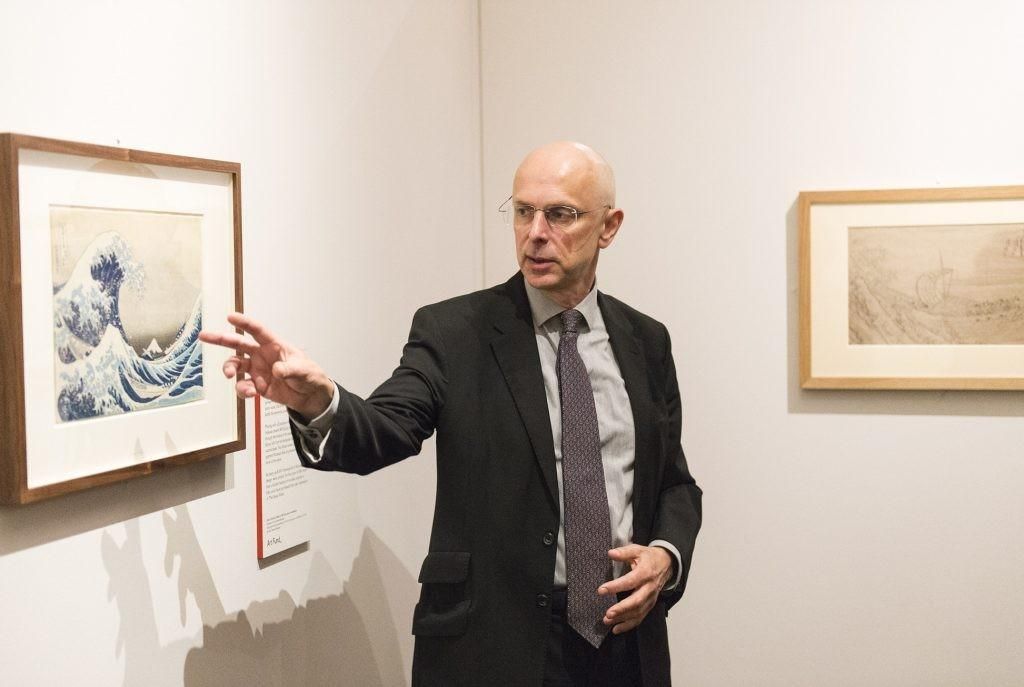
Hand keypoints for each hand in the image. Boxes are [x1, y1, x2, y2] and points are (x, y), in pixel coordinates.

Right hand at [198, 312, 334, 419]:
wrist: (310, 396)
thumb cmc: (309, 375)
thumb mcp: (304, 370)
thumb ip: (290, 370)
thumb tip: (276, 371)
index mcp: (274, 345)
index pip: (257, 330)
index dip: (244, 323)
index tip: (230, 316)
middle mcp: (261, 355)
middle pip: (237, 344)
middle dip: (220, 339)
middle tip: (204, 336)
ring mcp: (257, 370)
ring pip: (235, 365)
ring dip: (229, 369)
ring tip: (230, 376)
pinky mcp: (256, 385)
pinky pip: (243, 386)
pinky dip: (242, 390)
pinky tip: (250, 393)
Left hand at [597, 544, 672, 633]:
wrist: (667, 564)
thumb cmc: (648, 557)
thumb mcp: (637, 550)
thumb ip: (624, 552)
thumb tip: (611, 553)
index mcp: (645, 572)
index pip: (630, 581)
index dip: (616, 586)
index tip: (601, 590)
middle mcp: (649, 588)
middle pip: (637, 601)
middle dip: (622, 609)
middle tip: (608, 614)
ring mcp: (651, 598)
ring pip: (638, 612)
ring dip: (623, 619)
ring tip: (607, 621)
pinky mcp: (650, 605)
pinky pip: (640, 617)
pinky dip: (629, 625)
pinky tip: (616, 629)